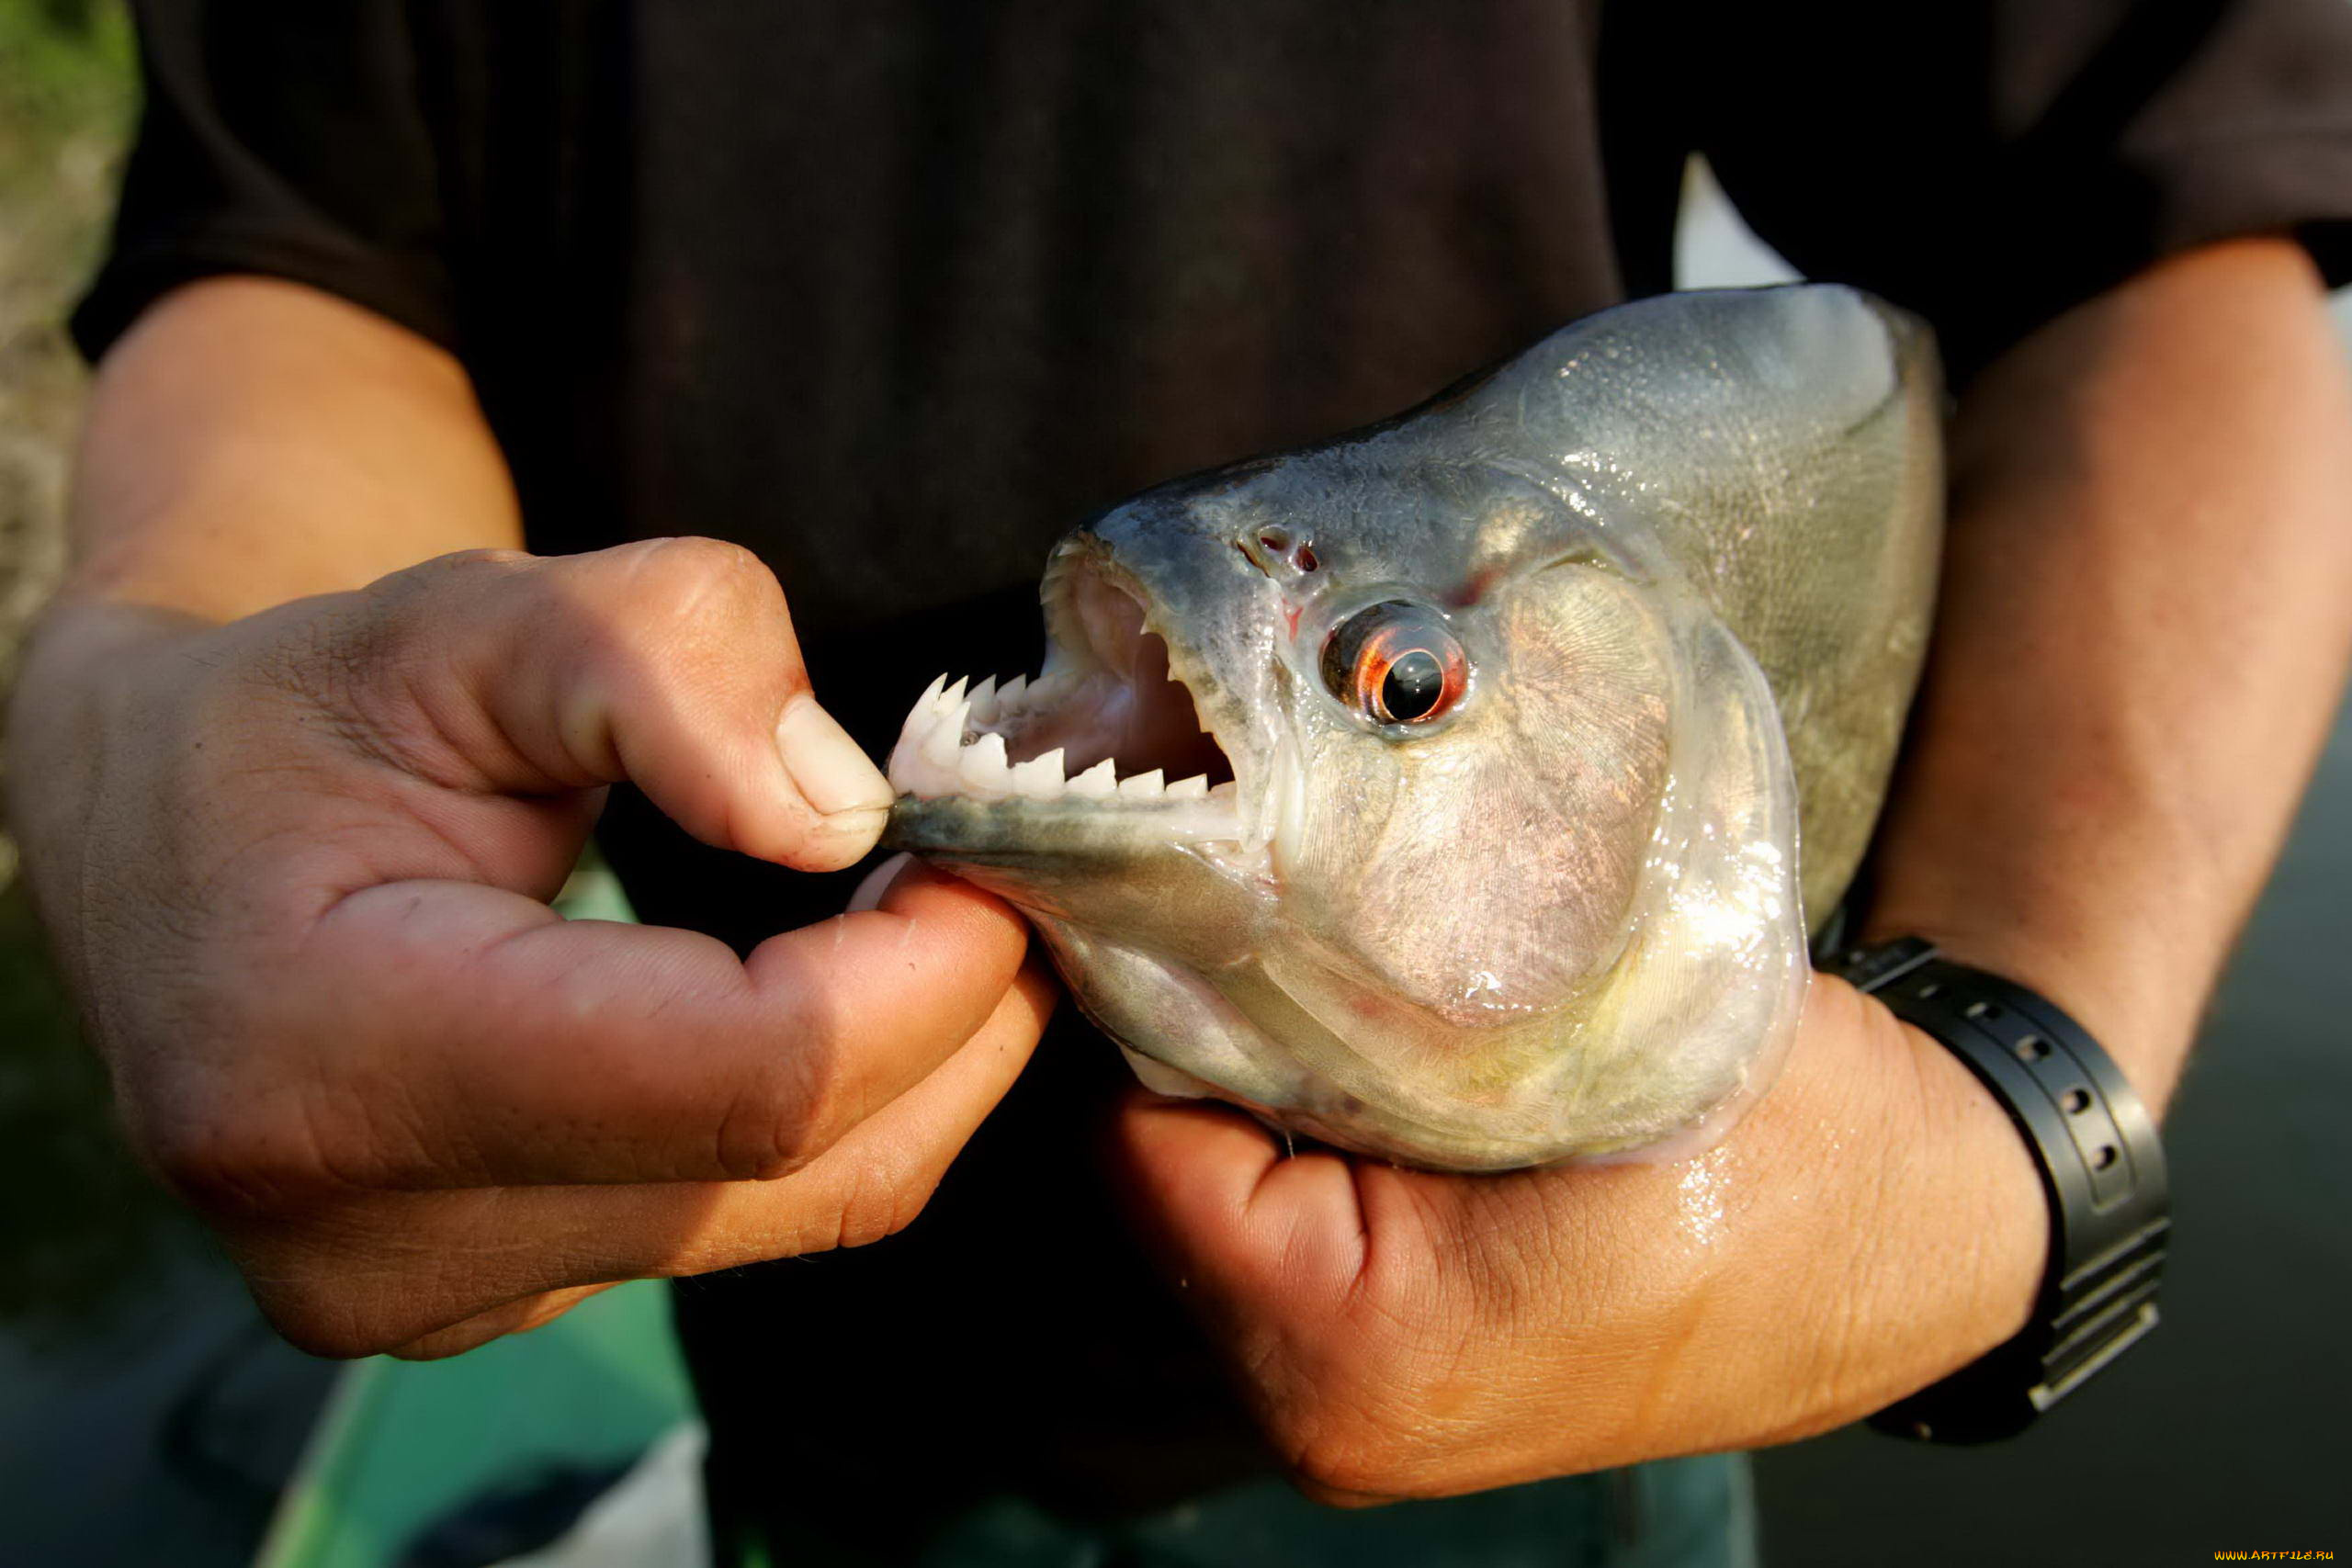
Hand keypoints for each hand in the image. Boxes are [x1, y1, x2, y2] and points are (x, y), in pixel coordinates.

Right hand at [7, 539, 1051, 1357]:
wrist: (165, 834)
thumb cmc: (310, 711)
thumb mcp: (466, 613)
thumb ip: (663, 658)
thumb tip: (841, 813)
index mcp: (331, 1060)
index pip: (745, 1078)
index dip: (924, 968)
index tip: (990, 843)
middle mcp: (371, 1241)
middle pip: (800, 1165)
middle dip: (952, 1009)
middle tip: (996, 858)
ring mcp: (435, 1302)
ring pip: (804, 1209)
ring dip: (921, 1059)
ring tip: (932, 907)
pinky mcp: (499, 1301)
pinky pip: (755, 1219)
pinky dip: (847, 1104)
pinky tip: (853, 987)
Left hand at [1111, 974, 2047, 1502]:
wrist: (1923, 1227)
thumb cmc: (1791, 1133)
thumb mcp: (1588, 1029)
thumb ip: (1386, 991)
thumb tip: (1222, 889)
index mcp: (1363, 1349)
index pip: (1144, 1139)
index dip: (1165, 990)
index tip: (1209, 877)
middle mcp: (1332, 1418)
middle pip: (1161, 1180)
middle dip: (1196, 1041)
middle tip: (1256, 903)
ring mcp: (1358, 1420)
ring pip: (1209, 1205)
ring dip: (1244, 1091)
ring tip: (1318, 967)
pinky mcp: (1390, 1386)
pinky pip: (1272, 1235)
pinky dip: (1293, 1142)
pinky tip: (1358, 1052)